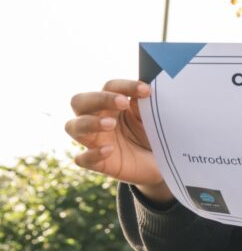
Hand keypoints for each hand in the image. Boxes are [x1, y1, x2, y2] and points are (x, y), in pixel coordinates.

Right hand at [65, 80, 169, 201]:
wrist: (160, 163)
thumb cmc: (151, 134)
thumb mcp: (152, 119)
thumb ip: (144, 107)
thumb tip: (143, 93)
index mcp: (111, 104)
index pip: (110, 87)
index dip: (125, 86)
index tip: (146, 91)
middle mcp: (96, 119)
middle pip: (80, 101)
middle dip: (99, 99)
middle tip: (123, 102)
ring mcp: (94, 141)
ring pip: (72, 127)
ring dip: (90, 123)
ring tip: (111, 124)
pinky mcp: (96, 162)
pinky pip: (82, 159)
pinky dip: (92, 154)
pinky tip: (109, 150)